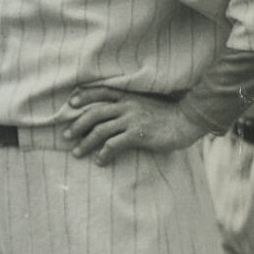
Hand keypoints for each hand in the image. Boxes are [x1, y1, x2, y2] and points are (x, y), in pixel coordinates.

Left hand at [61, 87, 204, 164]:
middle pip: (94, 113)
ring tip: (77, 153)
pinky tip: (100, 161)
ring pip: (99, 130)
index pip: (101, 92)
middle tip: (65, 136)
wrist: (188, 121)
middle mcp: (127, 106)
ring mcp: (132, 119)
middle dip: (77, 125)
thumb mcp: (146, 103)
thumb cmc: (168, 114)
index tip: (71, 103)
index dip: (84, 96)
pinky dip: (103, 153)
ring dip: (85, 143)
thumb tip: (111, 114)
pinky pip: (113, 144)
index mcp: (129, 96)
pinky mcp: (138, 134)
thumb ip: (129, 105)